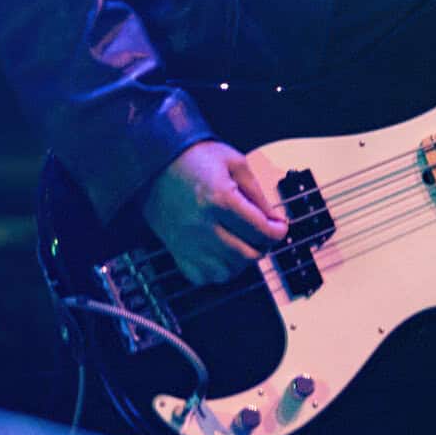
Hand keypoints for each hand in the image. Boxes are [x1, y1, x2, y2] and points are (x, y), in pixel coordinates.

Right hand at [141, 140, 289, 285]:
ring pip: (226, 272)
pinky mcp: (176, 250)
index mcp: (220, 200)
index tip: (280, 227)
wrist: (155, 161)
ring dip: (241, 262)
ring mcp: (187, 242)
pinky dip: (217, 272)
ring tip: (244, 244)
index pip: (260, 230)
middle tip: (264, 235)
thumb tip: (273, 219)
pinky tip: (222, 254)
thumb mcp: (234, 162)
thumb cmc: (194, 157)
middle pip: (247, 255)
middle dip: (263, 247)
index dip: (278, 231)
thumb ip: (257, 193)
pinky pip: (202, 277)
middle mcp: (203, 226)